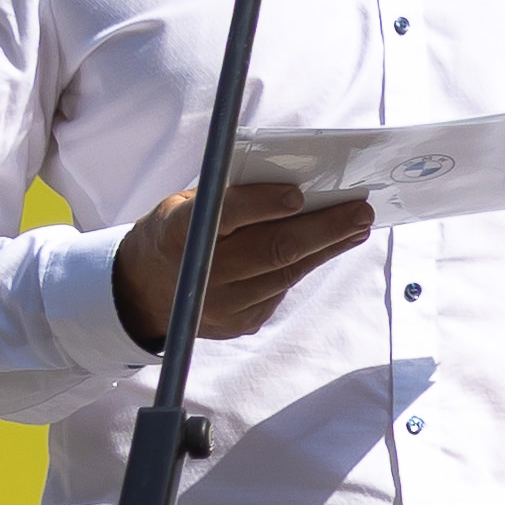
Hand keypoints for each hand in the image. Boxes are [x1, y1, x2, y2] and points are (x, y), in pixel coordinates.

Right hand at [111, 180, 370, 351]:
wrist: (144, 294)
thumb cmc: (174, 235)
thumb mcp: (183, 206)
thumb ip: (227, 197)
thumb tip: (292, 182)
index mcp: (177, 233)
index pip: (225, 216)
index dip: (262, 205)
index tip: (298, 195)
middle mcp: (201, 274)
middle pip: (271, 251)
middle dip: (323, 229)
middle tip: (360, 211)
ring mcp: (222, 305)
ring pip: (286, 273)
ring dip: (328, 247)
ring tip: (357, 226)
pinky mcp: (241, 322)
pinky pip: (282, 290)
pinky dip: (307, 265)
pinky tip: (330, 247)